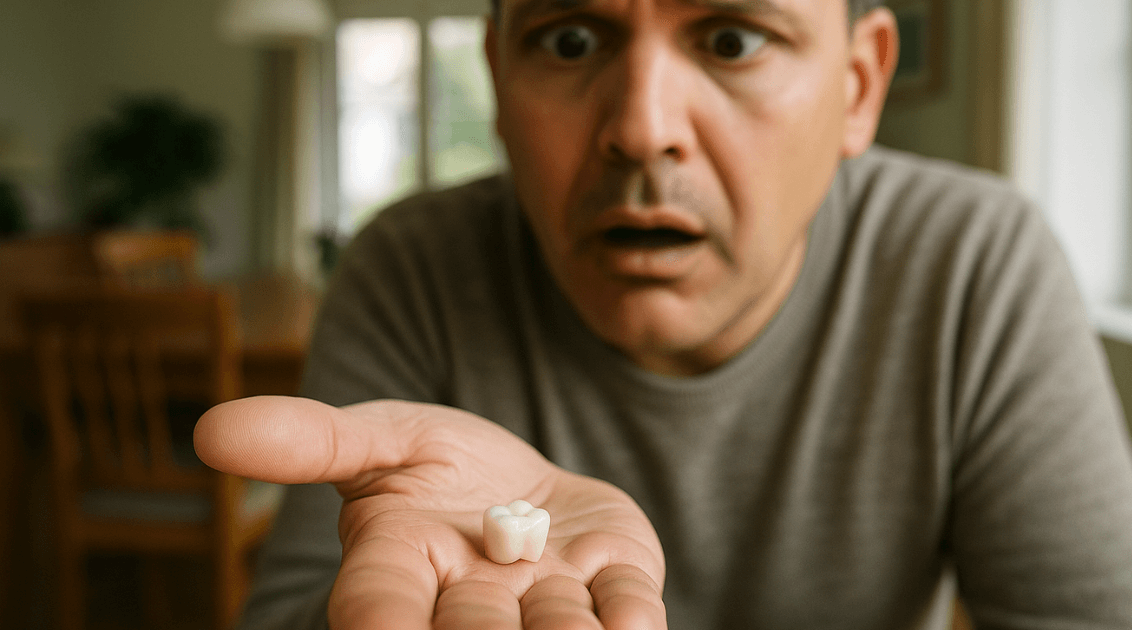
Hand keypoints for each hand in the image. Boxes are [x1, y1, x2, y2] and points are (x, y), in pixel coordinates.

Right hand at [194, 396, 666, 629]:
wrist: (526, 485)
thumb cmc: (438, 467)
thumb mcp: (376, 436)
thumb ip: (311, 440)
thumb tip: (211, 431)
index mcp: (399, 569)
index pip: (377, 607)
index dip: (378, 622)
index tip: (377, 627)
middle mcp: (471, 604)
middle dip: (478, 629)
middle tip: (481, 607)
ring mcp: (547, 604)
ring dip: (558, 629)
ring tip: (555, 608)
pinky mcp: (614, 583)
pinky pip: (627, 610)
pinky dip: (628, 620)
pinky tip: (627, 624)